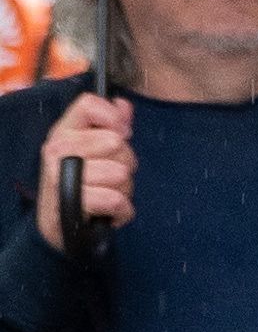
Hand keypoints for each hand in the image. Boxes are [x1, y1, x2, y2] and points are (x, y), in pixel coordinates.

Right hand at [36, 91, 131, 247]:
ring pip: (120, 173)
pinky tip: (111, 212)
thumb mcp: (92, 151)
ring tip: (108, 194)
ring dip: (124, 189)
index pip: (89, 105)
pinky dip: (123, 210)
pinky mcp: (72, 201)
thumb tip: (123, 105)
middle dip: (125, 163)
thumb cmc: (81, 185)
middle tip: (110, 176)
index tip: (122, 135)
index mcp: (64, 131)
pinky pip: (116, 199)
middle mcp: (58, 149)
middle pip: (116, 142)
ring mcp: (61, 175)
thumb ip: (111, 125)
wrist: (60, 226)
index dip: (114, 118)